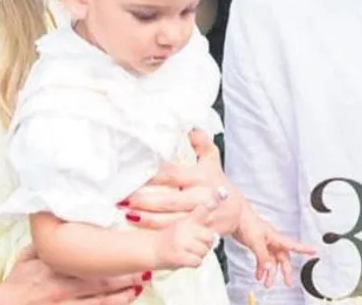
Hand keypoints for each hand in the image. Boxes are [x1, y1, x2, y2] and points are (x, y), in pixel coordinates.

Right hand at [0, 246, 145, 304]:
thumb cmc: (17, 282)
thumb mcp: (27, 256)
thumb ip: (45, 242)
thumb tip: (56, 220)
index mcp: (56, 264)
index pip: (86, 257)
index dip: (108, 252)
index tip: (126, 244)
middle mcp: (65, 283)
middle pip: (101, 277)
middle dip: (125, 272)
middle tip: (145, 265)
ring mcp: (68, 302)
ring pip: (103, 297)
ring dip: (125, 290)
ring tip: (143, 282)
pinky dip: (113, 304)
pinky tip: (128, 299)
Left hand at [120, 130, 242, 232]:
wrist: (237, 212)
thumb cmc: (217, 182)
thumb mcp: (213, 159)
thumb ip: (202, 143)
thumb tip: (191, 130)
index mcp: (202, 178)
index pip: (174, 175)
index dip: (154, 176)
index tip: (136, 174)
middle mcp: (200, 198)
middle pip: (168, 200)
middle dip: (145, 200)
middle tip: (124, 198)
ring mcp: (198, 217)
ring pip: (168, 219)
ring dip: (145, 217)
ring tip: (126, 212)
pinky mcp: (196, 231)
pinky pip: (172, 231)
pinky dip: (153, 229)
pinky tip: (137, 224)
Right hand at [153, 204, 216, 269]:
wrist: (151, 250)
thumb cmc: (169, 237)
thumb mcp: (182, 222)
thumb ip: (198, 216)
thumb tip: (214, 203)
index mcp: (186, 220)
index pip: (202, 210)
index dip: (211, 206)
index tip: (221, 196)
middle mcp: (184, 229)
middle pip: (209, 236)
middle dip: (206, 242)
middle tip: (197, 244)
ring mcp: (181, 243)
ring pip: (204, 250)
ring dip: (199, 254)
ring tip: (189, 252)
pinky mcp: (180, 257)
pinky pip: (197, 261)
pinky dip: (194, 262)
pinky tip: (186, 258)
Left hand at [233, 210, 315, 288]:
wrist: (235, 217)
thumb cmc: (247, 222)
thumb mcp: (256, 241)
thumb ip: (263, 256)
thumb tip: (268, 268)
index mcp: (276, 237)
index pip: (293, 245)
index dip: (304, 249)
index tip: (314, 251)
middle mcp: (272, 240)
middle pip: (282, 258)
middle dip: (285, 270)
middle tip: (287, 282)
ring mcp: (265, 243)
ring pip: (272, 260)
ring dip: (270, 272)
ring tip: (267, 283)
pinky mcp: (257, 245)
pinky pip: (262, 259)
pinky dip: (261, 268)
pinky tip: (259, 274)